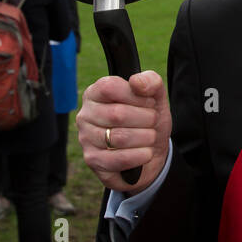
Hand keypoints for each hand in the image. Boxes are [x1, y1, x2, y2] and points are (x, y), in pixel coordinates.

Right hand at [76, 71, 171, 193]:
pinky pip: (119, 159)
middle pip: (117, 114)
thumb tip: (136, 81)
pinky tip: (147, 152)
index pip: (109, 87)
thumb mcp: (156, 98)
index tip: (149, 102)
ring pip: (120, 138)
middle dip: (146, 118)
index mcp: (95, 93)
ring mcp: (86, 138)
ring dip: (145, 137)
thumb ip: (151, 82)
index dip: (136, 96)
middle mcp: (85, 114)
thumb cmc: (147, 120)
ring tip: (150, 136)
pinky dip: (140, 155)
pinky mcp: (93, 160)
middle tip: (153, 121)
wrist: (150, 152)